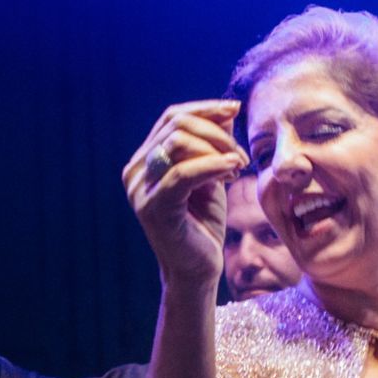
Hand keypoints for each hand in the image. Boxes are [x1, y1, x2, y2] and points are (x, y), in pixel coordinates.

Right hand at [121, 100, 247, 288]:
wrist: (198, 269)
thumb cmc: (204, 224)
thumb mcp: (211, 176)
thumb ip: (212, 144)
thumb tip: (226, 110)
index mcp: (145, 161)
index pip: (171, 117)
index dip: (204, 108)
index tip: (235, 110)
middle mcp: (135, 171)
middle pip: (176, 125)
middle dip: (216, 132)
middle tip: (241, 155)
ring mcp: (140, 189)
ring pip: (179, 143)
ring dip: (217, 149)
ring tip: (237, 166)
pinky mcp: (152, 207)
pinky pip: (183, 173)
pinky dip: (212, 165)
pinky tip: (232, 169)